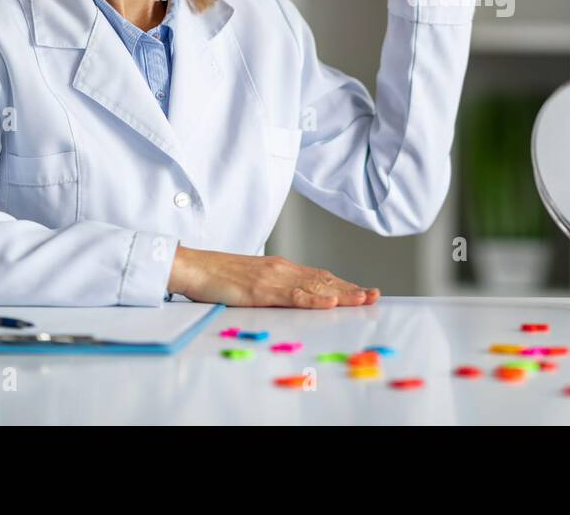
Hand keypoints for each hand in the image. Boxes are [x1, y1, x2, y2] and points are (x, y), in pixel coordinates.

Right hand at [169, 246, 379, 307]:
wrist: (195, 266)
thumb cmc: (220, 276)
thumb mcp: (254, 280)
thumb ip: (275, 287)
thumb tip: (292, 298)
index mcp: (282, 268)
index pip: (320, 277)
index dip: (344, 285)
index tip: (363, 292)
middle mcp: (283, 269)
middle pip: (324, 280)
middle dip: (350, 289)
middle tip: (374, 296)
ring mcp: (273, 278)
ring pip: (314, 287)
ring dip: (341, 294)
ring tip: (363, 300)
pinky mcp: (260, 290)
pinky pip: (291, 295)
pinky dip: (313, 300)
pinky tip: (328, 303)